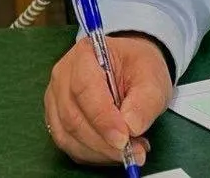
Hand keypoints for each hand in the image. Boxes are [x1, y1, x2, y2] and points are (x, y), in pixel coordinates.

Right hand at [43, 33, 171, 165]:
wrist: (130, 69)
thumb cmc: (138, 68)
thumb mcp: (152, 77)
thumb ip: (145, 100)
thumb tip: (132, 127)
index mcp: (84, 54)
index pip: (84, 89)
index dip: (102, 118)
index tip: (124, 138)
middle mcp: (63, 76)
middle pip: (73, 117)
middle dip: (104, 142)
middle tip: (134, 152)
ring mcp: (56, 100)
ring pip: (69, 136)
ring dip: (100, 151)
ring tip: (131, 151)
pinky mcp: (57, 120)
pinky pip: (69, 145)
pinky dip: (93, 155)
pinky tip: (115, 152)